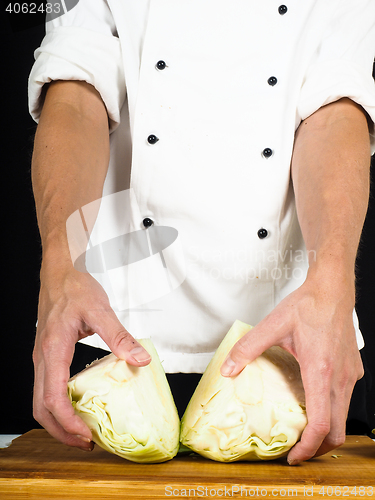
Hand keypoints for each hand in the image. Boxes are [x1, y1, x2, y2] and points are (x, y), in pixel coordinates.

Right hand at [33, 260, 150, 450]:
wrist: (59, 272)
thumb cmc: (75, 288)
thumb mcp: (100, 309)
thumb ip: (119, 336)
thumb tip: (140, 360)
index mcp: (52, 349)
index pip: (52, 396)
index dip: (67, 421)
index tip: (86, 435)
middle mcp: (42, 358)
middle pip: (41, 407)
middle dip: (60, 431)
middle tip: (86, 443)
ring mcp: (41, 357)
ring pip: (40, 400)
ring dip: (58, 421)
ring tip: (82, 430)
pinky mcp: (47, 355)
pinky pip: (46, 388)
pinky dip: (59, 405)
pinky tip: (79, 405)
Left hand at [220, 276, 363, 463]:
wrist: (333, 289)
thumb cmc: (307, 306)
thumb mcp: (273, 325)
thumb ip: (248, 348)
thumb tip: (228, 370)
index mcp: (320, 371)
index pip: (321, 425)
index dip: (308, 448)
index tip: (292, 457)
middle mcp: (340, 378)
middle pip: (338, 430)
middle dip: (318, 448)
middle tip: (296, 451)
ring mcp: (351, 375)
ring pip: (343, 416)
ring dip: (326, 430)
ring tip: (302, 431)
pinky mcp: (353, 369)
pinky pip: (345, 400)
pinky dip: (332, 412)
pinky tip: (312, 402)